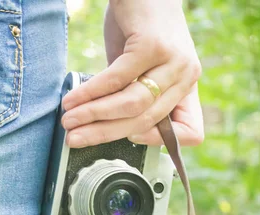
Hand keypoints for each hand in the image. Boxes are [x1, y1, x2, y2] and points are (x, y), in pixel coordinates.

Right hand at [61, 0, 203, 147]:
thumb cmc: (138, 28)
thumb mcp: (141, 69)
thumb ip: (131, 96)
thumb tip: (102, 126)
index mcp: (187, 86)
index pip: (191, 132)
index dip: (160, 142)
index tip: (128, 138)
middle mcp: (187, 75)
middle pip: (146, 120)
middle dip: (105, 133)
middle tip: (76, 138)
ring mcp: (173, 60)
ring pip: (131, 103)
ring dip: (94, 115)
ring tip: (69, 120)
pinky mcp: (152, 45)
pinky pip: (117, 79)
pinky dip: (91, 93)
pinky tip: (74, 99)